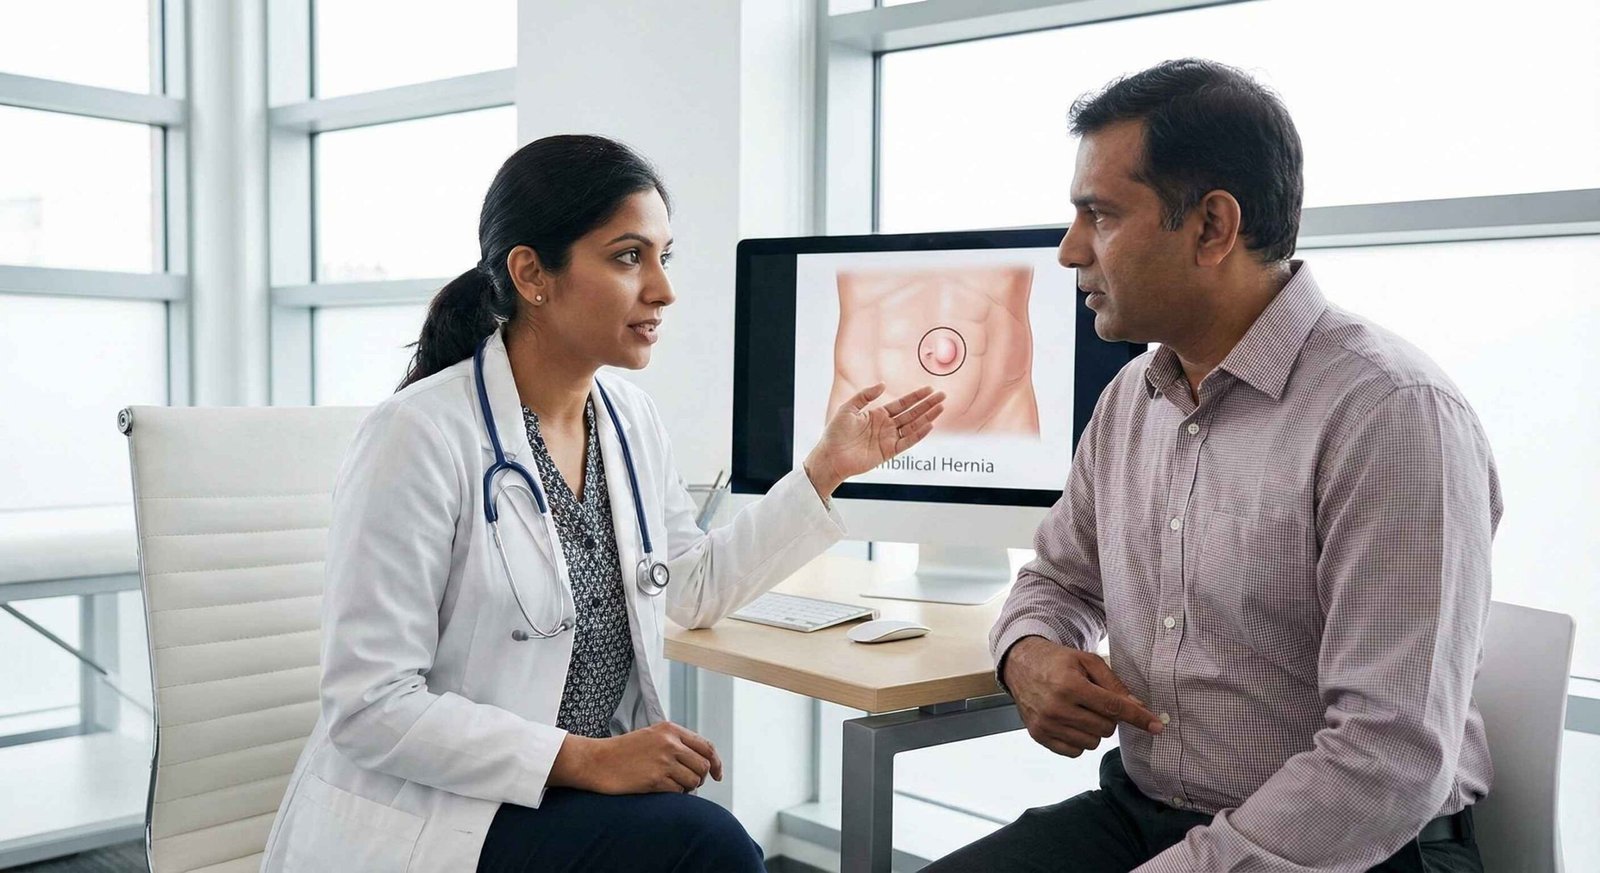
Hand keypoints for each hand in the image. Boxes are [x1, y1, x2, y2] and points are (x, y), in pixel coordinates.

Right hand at [550, 721, 723, 793]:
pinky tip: (659, 789)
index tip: (717, 775)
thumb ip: (677, 743)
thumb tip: (705, 762)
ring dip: (686, 788)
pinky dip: (673, 795)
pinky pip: (678, 793)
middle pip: (703, 766)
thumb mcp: (652, 736)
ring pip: (693, 781)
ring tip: (669, 784)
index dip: (716, 763)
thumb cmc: (624, 751)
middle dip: (699, 778)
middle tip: (686, 783)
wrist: (596, 761)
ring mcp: (663, 761)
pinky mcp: (655, 779)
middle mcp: (670, 743)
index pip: (706, 747)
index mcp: (671, 730)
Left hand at [804, 383, 945, 496]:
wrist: (830, 456)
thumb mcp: (848, 408)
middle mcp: (886, 426)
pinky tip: (929, 425)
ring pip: (913, 426)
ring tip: (941, 407)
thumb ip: (865, 395)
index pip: (902, 404)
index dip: (916, 397)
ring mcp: (888, 439)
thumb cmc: (835, 433)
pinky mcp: (888, 452)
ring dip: (927, 417)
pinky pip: (907, 442)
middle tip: (942, 396)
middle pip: (912, 413)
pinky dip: (918, 434)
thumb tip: (883, 384)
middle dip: (927, 405)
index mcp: (877, 414)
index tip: (929, 389)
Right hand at [1003, 637, 1161, 757]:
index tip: (1157, 727)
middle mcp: (1056, 708)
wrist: (1020, 665)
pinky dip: (1080, 740)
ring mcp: (1046, 725)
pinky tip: (1072, 722)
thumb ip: (1114, 684)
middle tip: (1098, 702)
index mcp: (1070, 686)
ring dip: (1095, 730)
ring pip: (1092, 743)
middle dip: (1110, 718)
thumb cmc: (1058, 662)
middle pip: (1105, 728)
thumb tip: (1137, 707)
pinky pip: (1075, 752)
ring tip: (1082, 711)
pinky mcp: (1038, 736)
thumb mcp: (1087, 661)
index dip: (1138, 717)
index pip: (1113, 708)